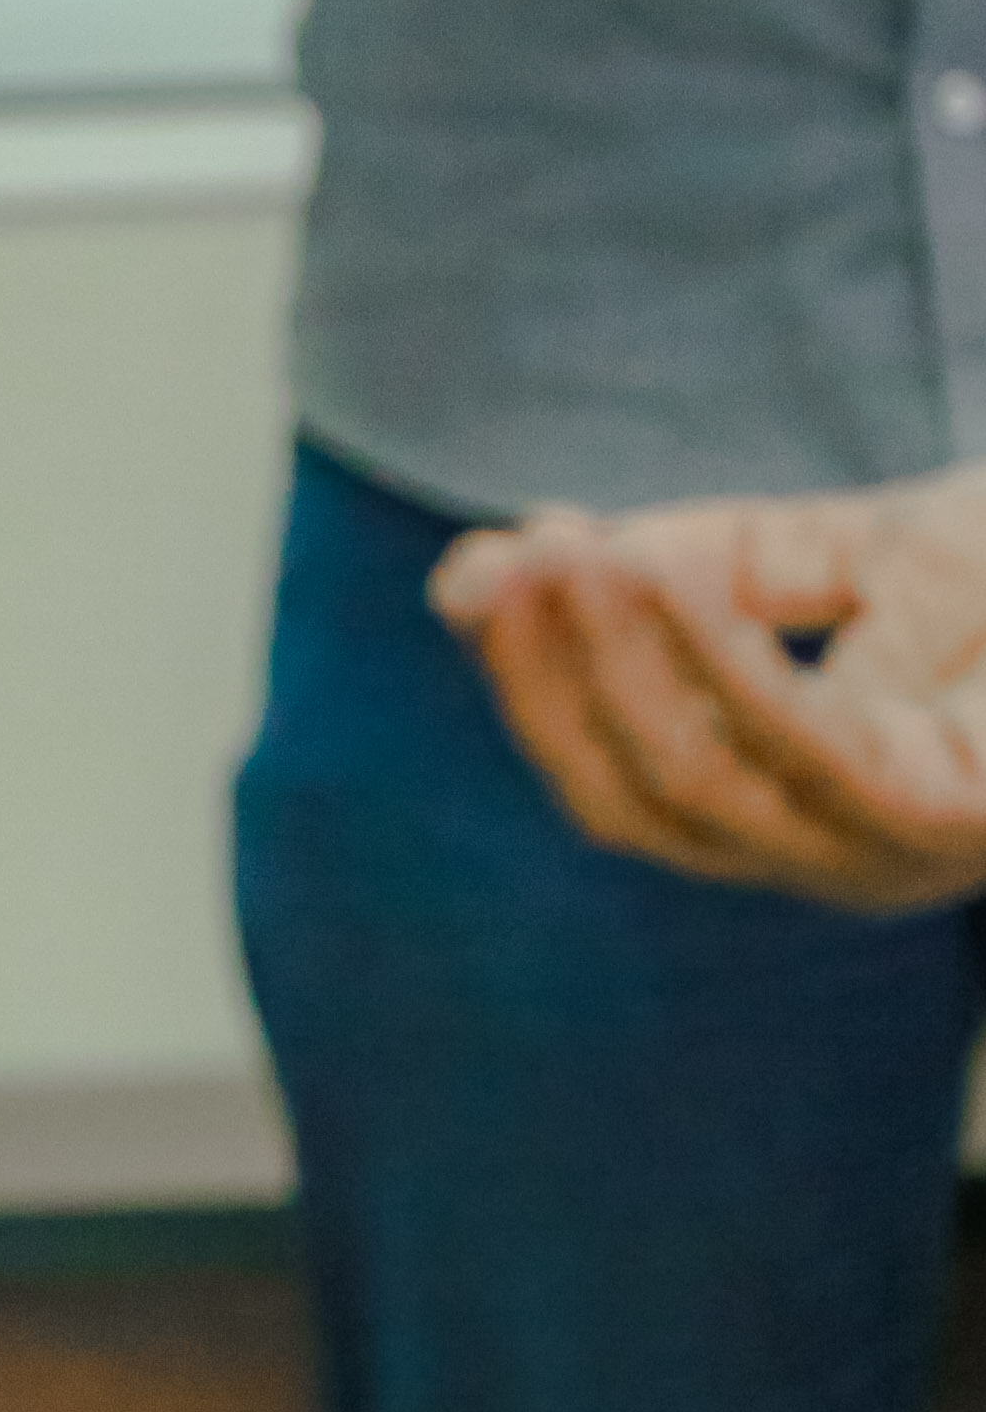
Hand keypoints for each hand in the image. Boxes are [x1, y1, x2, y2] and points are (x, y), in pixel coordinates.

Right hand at [433, 468, 985, 909]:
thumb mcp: (834, 555)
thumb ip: (686, 566)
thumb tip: (490, 561)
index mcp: (802, 813)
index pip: (613, 775)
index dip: (530, 682)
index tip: (475, 578)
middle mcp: (835, 856)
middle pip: (626, 800)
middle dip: (544, 682)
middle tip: (500, 565)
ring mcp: (896, 852)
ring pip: (689, 786)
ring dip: (608, 664)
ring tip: (567, 555)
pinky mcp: (954, 819)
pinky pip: (801, 750)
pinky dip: (709, 663)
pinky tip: (651, 572)